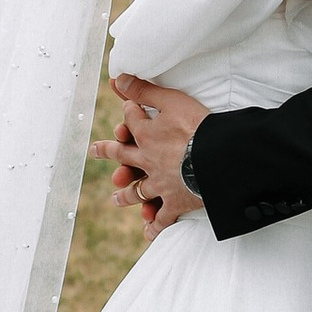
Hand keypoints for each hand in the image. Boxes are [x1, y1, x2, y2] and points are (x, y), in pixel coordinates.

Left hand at [112, 76, 207, 229]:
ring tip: (116, 198)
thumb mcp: (171, 100)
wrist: (216, 159)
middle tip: (95, 150)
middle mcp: (147, 161)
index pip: (132, 121)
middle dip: (110, 151)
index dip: (128, 113)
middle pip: (124, 155)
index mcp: (146, 136)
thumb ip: (145, 90)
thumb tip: (118, 78)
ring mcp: (159, 184)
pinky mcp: (175, 202)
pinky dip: (154, 225)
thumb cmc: (197, 127)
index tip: (127, 107)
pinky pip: (162, 218)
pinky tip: (147, 233)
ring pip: (138, 190)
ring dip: (127, 194)